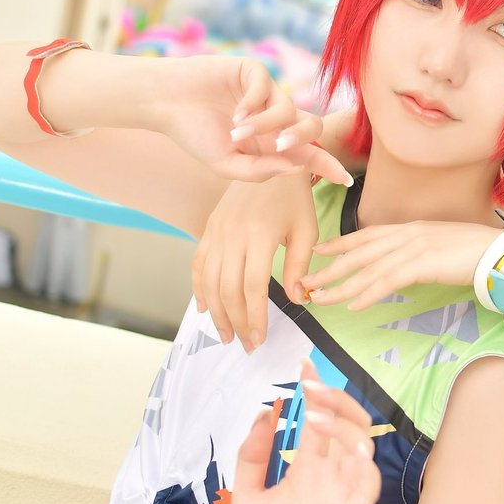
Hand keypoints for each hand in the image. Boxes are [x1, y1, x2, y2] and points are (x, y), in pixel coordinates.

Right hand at [157, 55, 351, 184]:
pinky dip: (253, 104)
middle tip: (280, 146)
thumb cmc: (193, 135)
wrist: (165, 104)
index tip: (346, 180)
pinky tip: (234, 113)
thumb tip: (297, 168)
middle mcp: (274, 116)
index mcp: (271, 141)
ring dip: (264, 125)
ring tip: (236, 132)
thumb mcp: (226, 164)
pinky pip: (267, 87)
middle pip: (312, 126)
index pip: (308, 153)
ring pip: (287, 110)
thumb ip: (260, 171)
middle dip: (302, 138)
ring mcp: (266, 92)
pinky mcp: (253, 70)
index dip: (327, 165)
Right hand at [193, 176, 319, 350]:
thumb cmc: (293, 196)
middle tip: (245, 345)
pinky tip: (205, 309)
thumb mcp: (305, 228)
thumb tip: (298, 300)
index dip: (254, 316)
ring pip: (209, 281)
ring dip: (216, 313)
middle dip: (236, 322)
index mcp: (259, 235)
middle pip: (227, 289)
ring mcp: (216, 232)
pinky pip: (198, 264)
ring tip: (226, 335)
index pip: (253, 286)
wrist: (268, 158)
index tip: (260, 339)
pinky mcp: (208, 229)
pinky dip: (199, 289)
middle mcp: (232, 235)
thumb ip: (299, 265)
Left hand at [230, 360, 380, 503]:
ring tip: (314, 415)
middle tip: (313, 384)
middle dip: (335, 399)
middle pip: (348, 424)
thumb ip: (252, 455)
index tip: (305, 364)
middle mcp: (328, 476)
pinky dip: (365, 462)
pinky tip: (348, 449)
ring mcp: (340, 494)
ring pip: (363, 445)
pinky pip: (369, 484)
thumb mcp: (246, 492)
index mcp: (306, 469)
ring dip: (344, 424)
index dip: (316, 391)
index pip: (320, 420)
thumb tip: (263, 412)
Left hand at [303, 221, 503, 310]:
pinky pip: (388, 281)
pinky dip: (368, 293)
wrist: (499, 253)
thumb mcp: (440, 246)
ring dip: (341, 286)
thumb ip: (419, 251)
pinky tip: (354, 305)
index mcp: (410, 229)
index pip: (366, 235)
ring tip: (321, 299)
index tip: (319, 250)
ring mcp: (414, 248)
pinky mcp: (422, 265)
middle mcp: (406, 235)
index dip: (340, 243)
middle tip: (305, 280)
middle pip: (359, 252)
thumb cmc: (475, 252)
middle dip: (329, 267)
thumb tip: (406, 263)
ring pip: (367, 269)